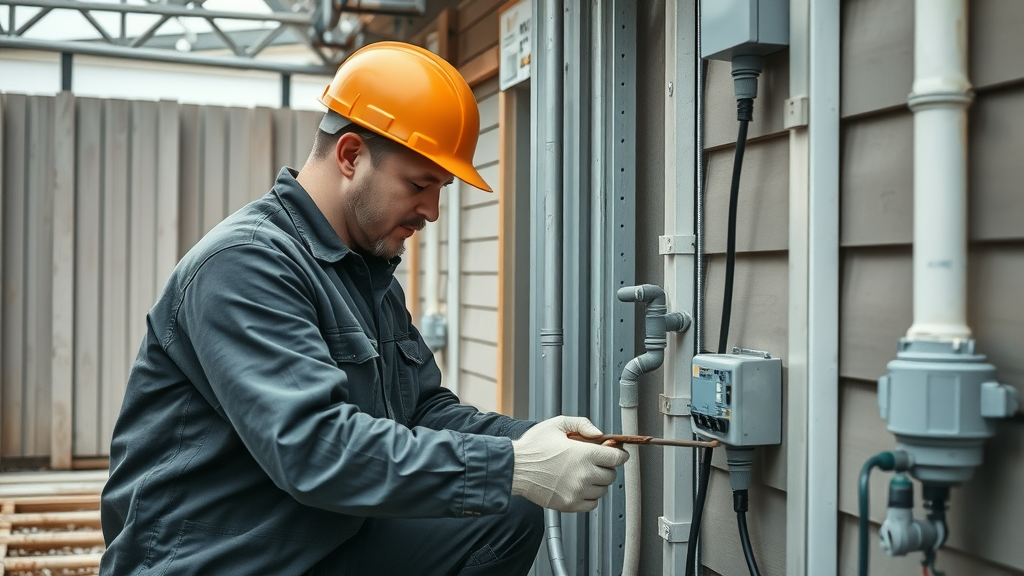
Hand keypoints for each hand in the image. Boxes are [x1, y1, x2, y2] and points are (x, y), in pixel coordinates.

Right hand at [510, 416, 628, 511]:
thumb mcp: (557, 424)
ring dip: (597, 482)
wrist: (514, 468)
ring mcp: (577, 491)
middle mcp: (584, 474)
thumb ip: (582, 424)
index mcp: (584, 454)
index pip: (617, 458)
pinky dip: (589, 496)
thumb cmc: (533, 446)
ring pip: (602, 490)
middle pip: (611, 475)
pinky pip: (592, 504)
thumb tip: (599, 433)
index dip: (618, 454)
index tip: (615, 453)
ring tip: (582, 473)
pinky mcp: (569, 504)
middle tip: (592, 461)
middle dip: (605, 467)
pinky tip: (578, 486)